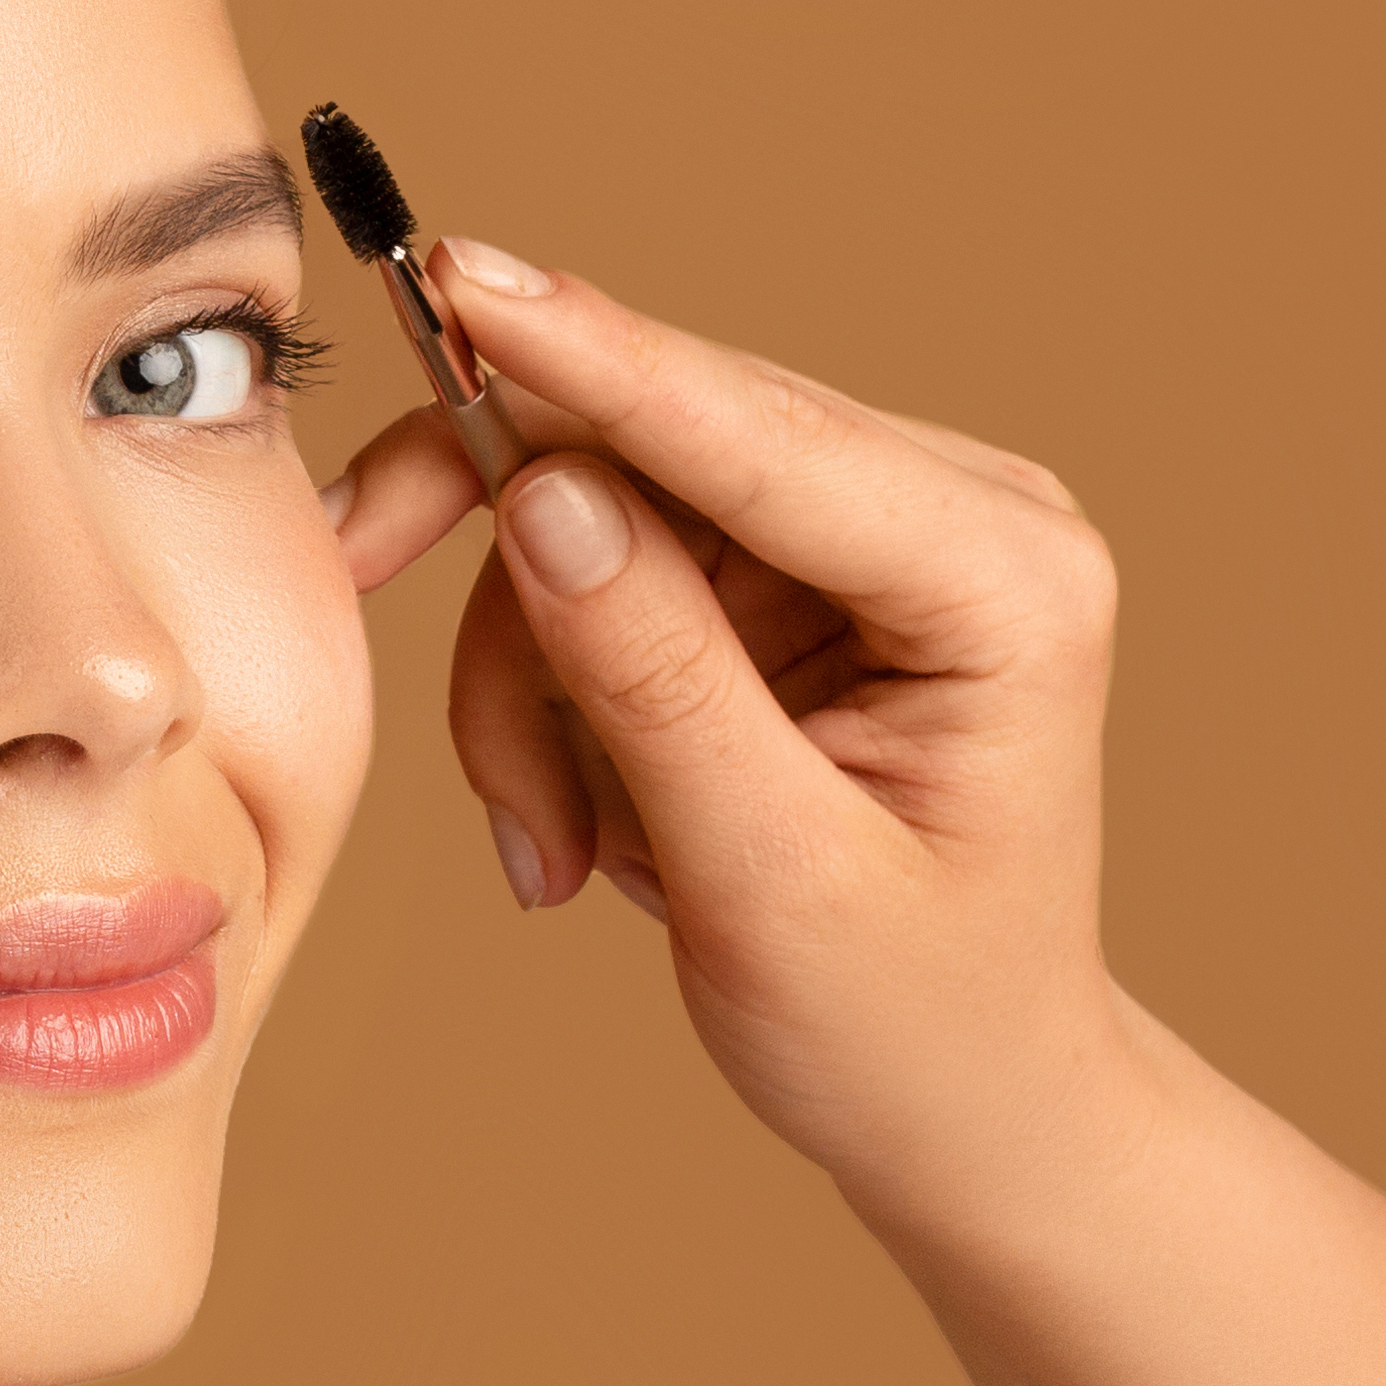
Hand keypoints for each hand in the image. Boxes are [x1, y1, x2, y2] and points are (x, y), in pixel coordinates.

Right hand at [326, 244, 1133, 1204]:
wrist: (969, 1103)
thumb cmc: (910, 1024)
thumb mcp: (772, 886)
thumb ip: (658, 684)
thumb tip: (543, 497)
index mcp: (1006, 581)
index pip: (761, 437)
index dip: (595, 361)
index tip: (462, 282)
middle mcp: (955, 515)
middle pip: (655, 447)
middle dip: (519, 597)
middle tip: (379, 609)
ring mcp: (870, 534)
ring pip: (598, 511)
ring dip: (533, 684)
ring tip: (560, 850)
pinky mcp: (793, 568)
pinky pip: (602, 566)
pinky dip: (556, 693)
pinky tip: (593, 816)